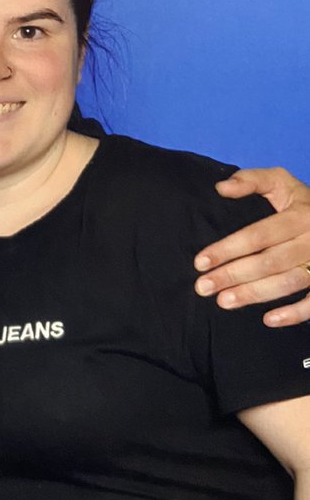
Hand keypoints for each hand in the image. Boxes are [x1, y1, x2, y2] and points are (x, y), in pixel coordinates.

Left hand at [194, 167, 309, 326]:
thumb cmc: (300, 200)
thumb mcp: (280, 181)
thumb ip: (251, 180)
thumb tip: (221, 188)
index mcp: (299, 215)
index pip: (258, 235)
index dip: (228, 249)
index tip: (200, 262)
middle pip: (269, 261)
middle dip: (232, 275)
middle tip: (203, 287)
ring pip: (288, 283)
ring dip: (254, 294)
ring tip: (224, 301)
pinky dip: (295, 313)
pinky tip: (268, 320)